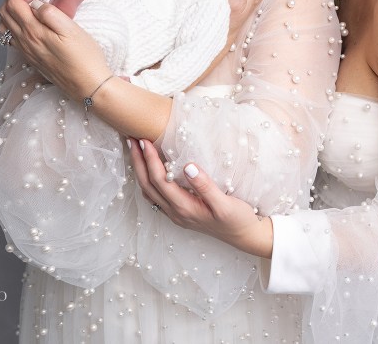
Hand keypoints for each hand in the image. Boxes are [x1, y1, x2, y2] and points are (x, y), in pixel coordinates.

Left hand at [0, 0, 111, 99]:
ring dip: (9, 11)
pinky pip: (12, 39)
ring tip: (22, 2)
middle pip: (5, 14)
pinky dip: (12, 26)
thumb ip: (50, 13)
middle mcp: (26, 42)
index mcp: (34, 31)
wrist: (88, 86)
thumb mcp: (72, 29)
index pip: (14, 4)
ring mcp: (27, 53)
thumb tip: (34, 4)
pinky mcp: (32, 60)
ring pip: (5, 28)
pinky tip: (25, 24)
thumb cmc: (85, 57)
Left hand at [128, 138, 273, 258]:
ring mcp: (176, 214)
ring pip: (150, 192)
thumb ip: (205, 185)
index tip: (144, 141)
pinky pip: (157, 196)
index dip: (150, 160)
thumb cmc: (237, 219)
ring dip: (140, 171)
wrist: (245, 236)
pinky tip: (150, 170)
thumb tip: (187, 166)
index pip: (160, 180)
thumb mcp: (224, 203)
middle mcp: (176, 212)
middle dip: (138, 163)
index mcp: (185, 208)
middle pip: (148, 186)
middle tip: (132, 140)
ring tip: (136, 152)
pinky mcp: (181, 213)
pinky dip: (149, 180)